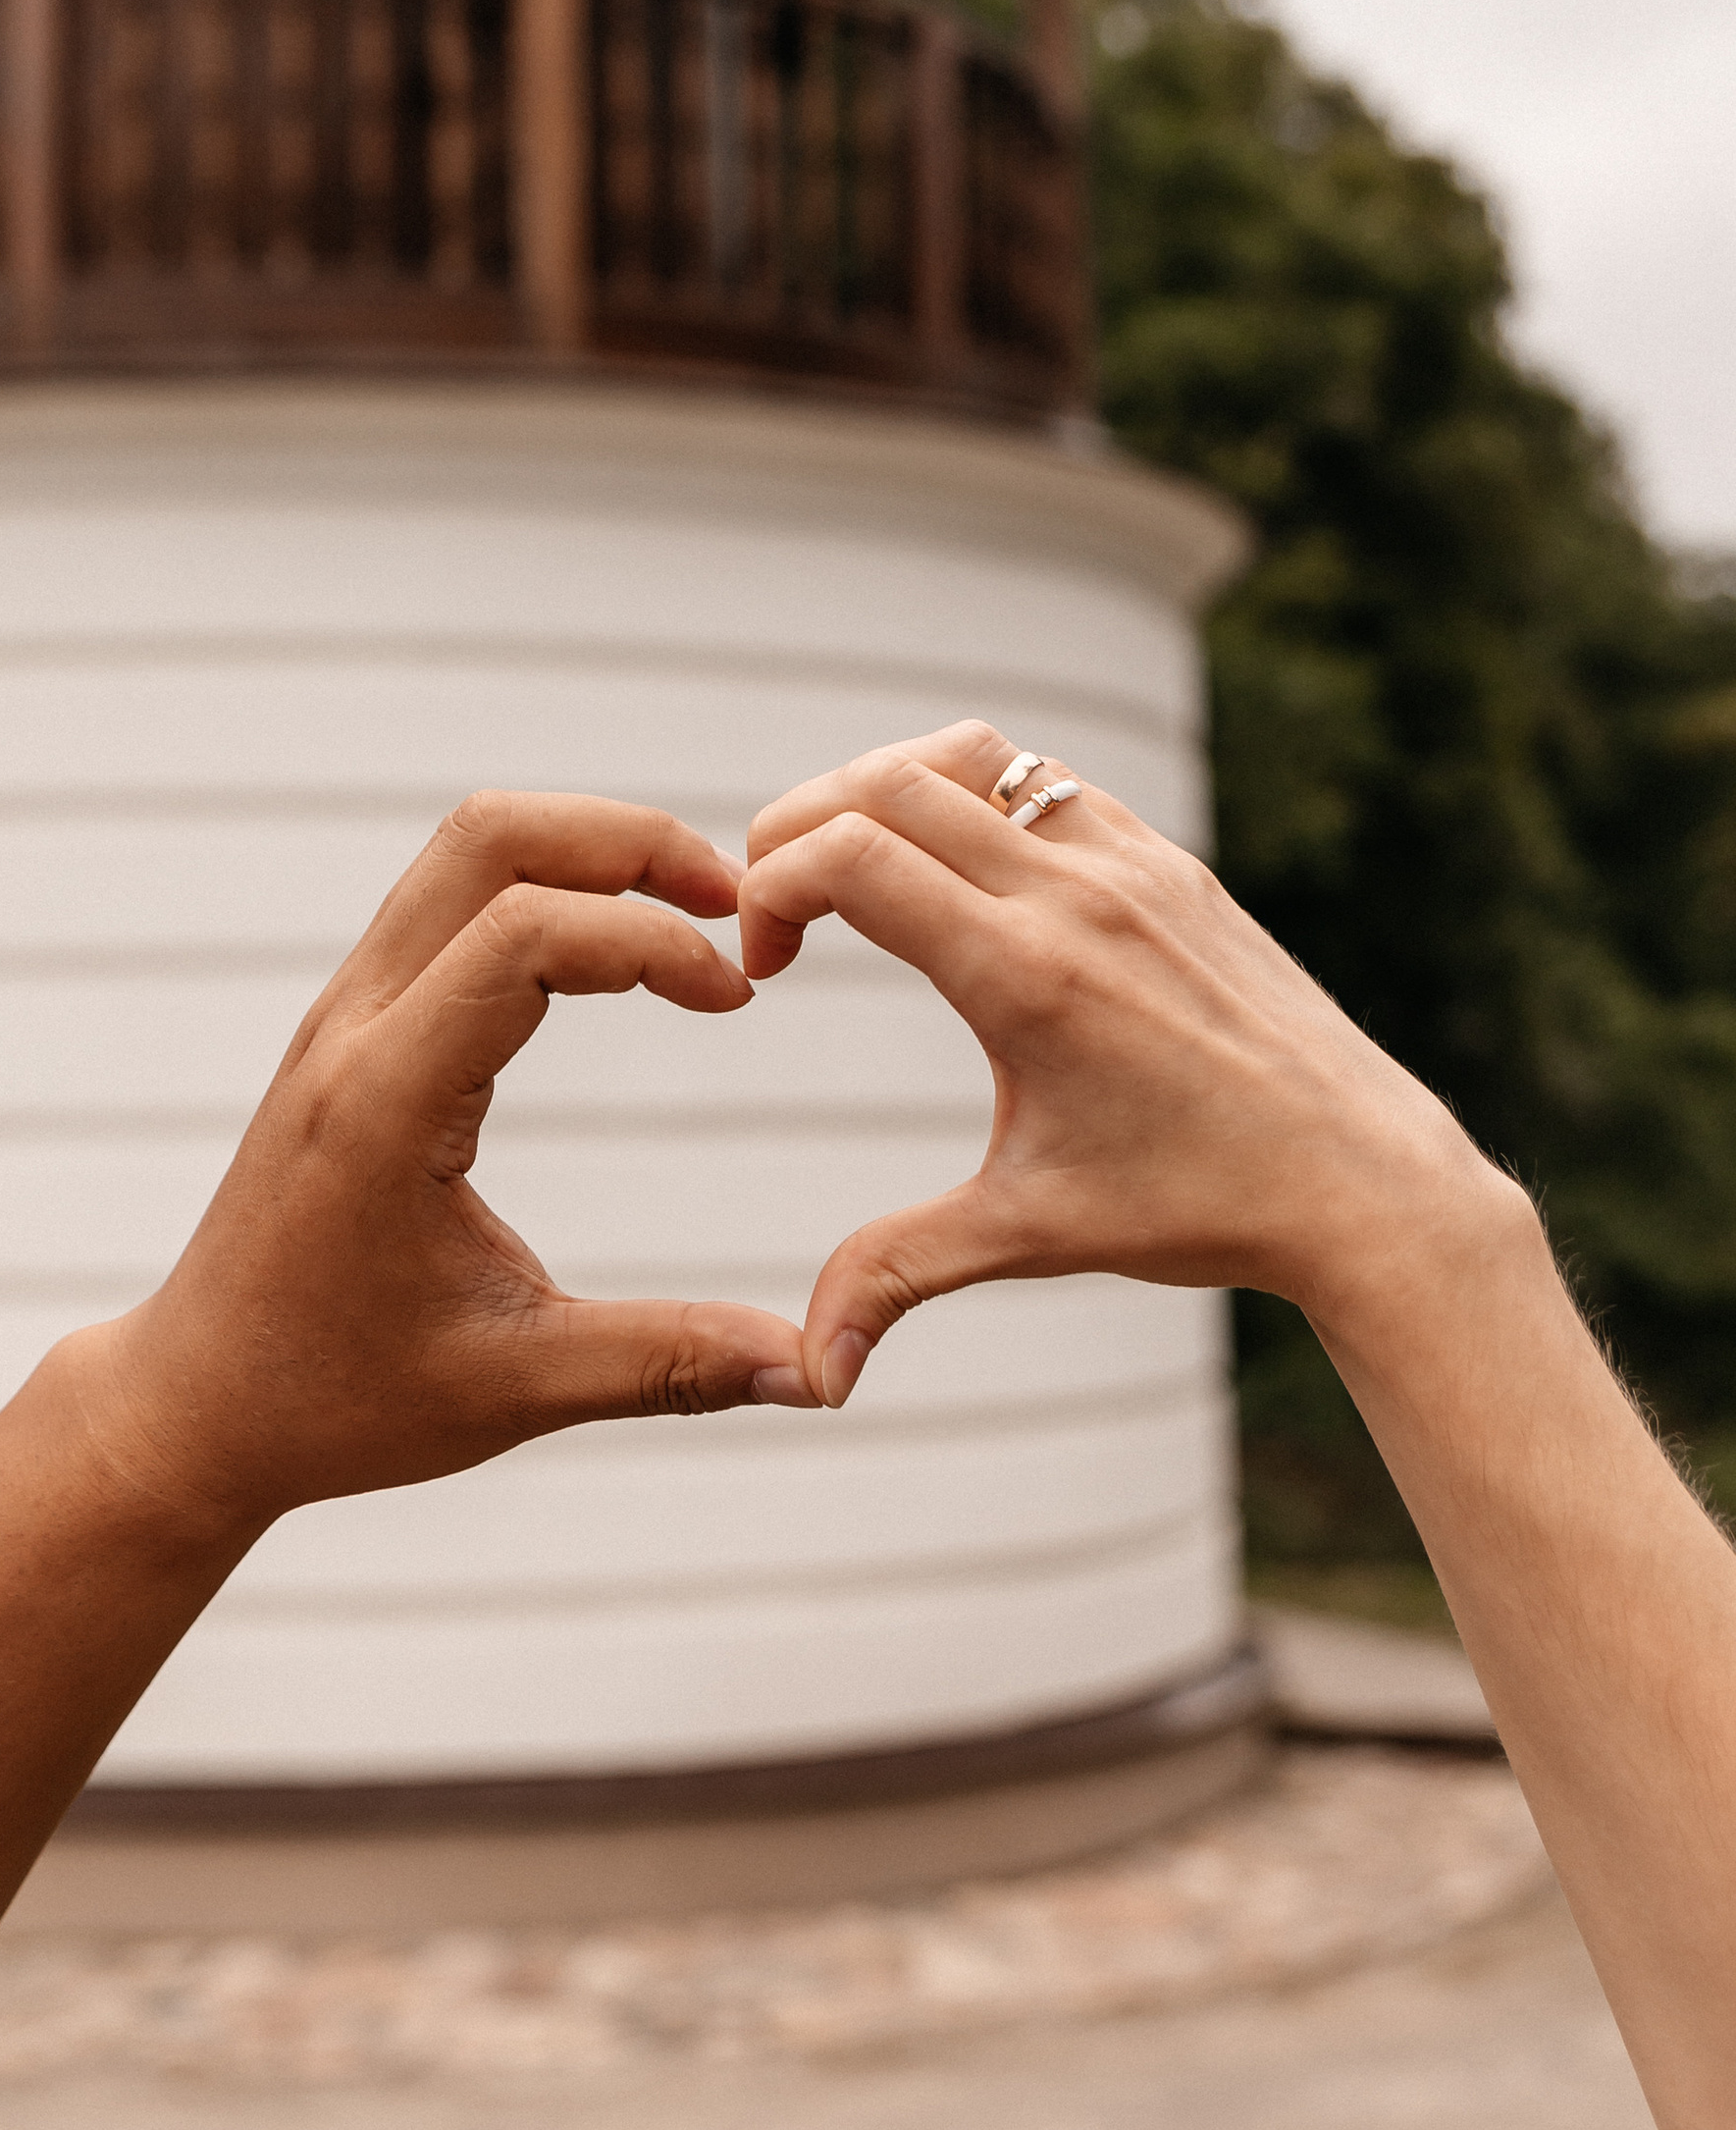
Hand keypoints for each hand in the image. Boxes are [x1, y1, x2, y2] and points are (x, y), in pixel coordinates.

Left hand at [85, 792, 814, 1540]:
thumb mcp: (513, 1390)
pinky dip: (537, 887)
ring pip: (459, 852)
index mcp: (383, 1102)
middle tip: (733, 898)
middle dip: (625, 840)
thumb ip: (667, 1364)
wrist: (195, 1404)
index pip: (521, 934)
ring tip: (688, 913)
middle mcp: (350, 1030)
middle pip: (486, 838)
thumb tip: (816, 1373)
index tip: (738, 997)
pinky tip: (608, 949)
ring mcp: (338, 1018)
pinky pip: (442, 901)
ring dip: (582, 851)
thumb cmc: (336, 1402)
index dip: (649, 940)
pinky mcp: (346, 1028)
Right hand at [739, 722, 1527, 1405]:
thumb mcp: (1031, 1234)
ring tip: (854, 871)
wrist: (1365, 1182)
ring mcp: (1129, 863)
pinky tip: (958, 875)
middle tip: (778, 911)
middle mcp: (1076, 894)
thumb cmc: (1199, 1208)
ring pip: (965, 757)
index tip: (764, 965)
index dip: (769, 886)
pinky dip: (967, 794)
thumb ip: (898, 1273)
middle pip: (885, 784)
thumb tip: (810, 1372)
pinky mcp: (1168, 862)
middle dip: (797, 827)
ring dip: (881, 789)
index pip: (851, 854)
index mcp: (1027, 975)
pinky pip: (1041, 780)